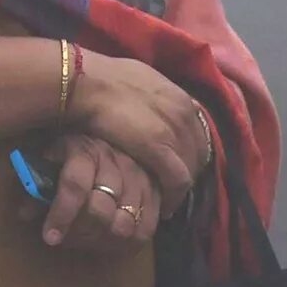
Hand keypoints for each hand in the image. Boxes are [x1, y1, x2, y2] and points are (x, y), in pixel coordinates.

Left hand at [37, 133, 160, 252]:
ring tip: (86, 242)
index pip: (74, 184)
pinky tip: (111, 244)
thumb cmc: (72, 145)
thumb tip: (25, 214)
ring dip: (102, 242)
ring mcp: (139, 175)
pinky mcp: (155, 189)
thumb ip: (38, 183)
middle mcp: (115, 160)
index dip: (61, 214)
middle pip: (100, 211)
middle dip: (80, 233)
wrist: (105, 116)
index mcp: (84, 149)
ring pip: (125, 224)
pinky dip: (128, 244)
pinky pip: (147, 228)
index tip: (49, 237)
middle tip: (66, 240)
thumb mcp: (51, 156)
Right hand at [68, 51, 210, 199]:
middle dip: (188, 171)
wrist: (86, 83)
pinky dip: (174, 197)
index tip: (178, 165)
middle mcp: (184, 113)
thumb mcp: (139, 79)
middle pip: (199, 152)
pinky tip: (165, 207)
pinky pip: (178, 180)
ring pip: (192, 167)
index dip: (190, 153)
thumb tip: (157, 103)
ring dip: (180, 186)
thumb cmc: (103, 79)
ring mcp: (173, 130)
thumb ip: (155, 94)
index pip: (199, 133)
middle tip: (172, 186)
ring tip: (167, 198)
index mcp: (179, 96)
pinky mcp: (160, 149)